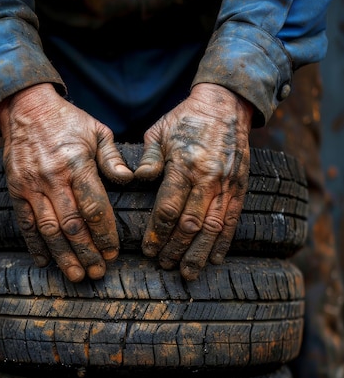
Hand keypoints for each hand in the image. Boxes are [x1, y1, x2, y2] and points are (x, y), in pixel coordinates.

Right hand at [0, 83, 132, 281]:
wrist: (25, 107)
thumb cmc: (68, 121)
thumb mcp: (97, 131)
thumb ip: (112, 158)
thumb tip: (130, 180)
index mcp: (76, 163)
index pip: (93, 207)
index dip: (104, 234)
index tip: (113, 252)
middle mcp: (52, 177)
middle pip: (72, 224)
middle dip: (87, 252)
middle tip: (99, 272)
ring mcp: (30, 185)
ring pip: (48, 229)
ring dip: (64, 256)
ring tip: (77, 275)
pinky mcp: (15, 190)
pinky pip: (25, 223)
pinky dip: (35, 245)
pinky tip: (45, 262)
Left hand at [134, 83, 252, 280]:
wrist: (226, 105)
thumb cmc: (186, 120)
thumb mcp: (159, 131)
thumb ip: (148, 159)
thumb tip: (137, 179)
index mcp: (183, 166)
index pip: (168, 209)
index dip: (157, 234)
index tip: (149, 250)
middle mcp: (207, 179)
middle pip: (189, 225)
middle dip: (175, 249)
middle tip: (164, 265)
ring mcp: (226, 185)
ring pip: (213, 229)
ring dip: (199, 254)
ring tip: (187, 272)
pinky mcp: (240, 188)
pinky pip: (232, 221)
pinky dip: (224, 243)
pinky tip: (215, 259)